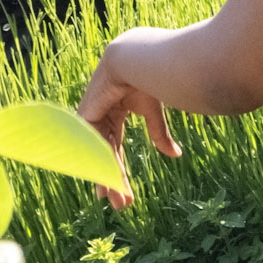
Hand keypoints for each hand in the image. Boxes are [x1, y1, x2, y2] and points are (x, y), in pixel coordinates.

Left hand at [77, 40, 180, 208]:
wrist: (137, 58)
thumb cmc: (149, 76)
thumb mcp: (153, 111)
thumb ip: (159, 134)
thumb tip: (175, 156)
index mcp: (115, 109)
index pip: (114, 145)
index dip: (119, 168)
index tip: (126, 193)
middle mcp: (101, 114)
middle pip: (104, 154)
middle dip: (112, 179)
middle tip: (119, 205)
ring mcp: (92, 114)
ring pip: (98, 153)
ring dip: (107, 177)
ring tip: (114, 200)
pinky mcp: (87, 114)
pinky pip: (93, 145)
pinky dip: (101, 163)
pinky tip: (106, 181)